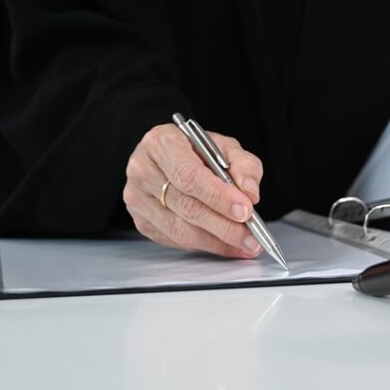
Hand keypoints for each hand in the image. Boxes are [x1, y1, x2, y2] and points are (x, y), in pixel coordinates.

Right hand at [123, 124, 264, 256]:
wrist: (168, 157)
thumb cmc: (194, 150)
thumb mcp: (224, 146)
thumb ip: (243, 165)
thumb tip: (250, 193)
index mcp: (161, 143)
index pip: (189, 176)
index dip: (219, 196)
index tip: (245, 210)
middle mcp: (143, 170)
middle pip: (186, 207)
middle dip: (224, 225)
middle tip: (251, 236)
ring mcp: (137, 199)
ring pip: (180, 230)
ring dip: (217, 242)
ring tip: (244, 244)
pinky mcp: (141, 221)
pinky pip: (175, 240)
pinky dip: (205, 245)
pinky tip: (225, 244)